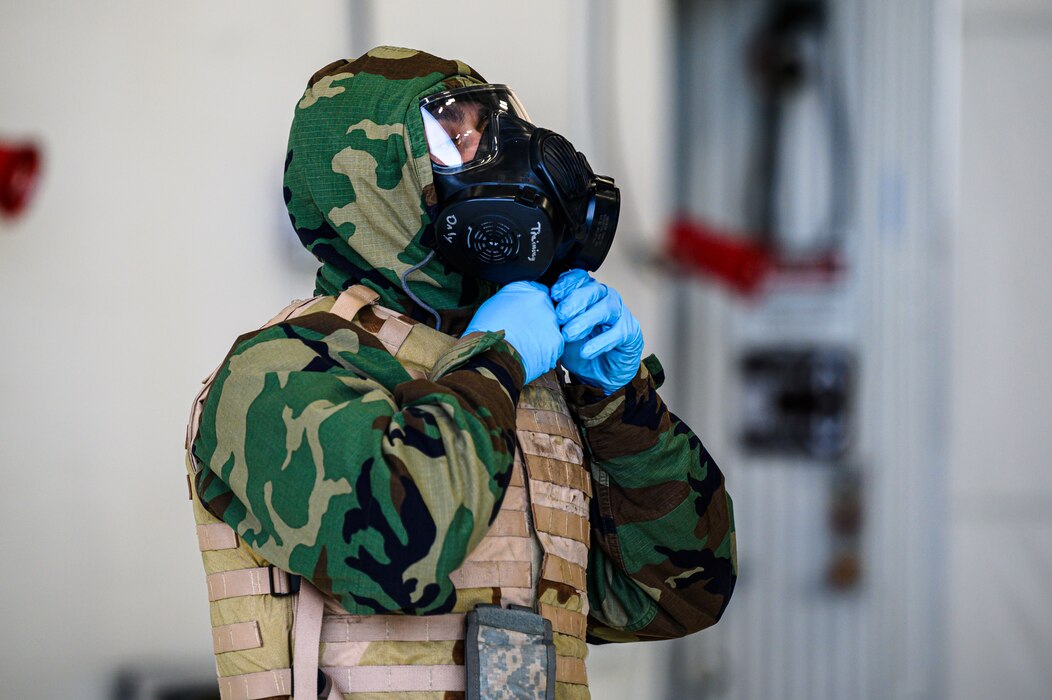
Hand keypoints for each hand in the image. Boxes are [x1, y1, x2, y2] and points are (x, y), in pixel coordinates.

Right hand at [464, 281, 563, 383]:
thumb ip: (511, 300)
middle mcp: (542, 300)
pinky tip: (530, 355)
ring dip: (542, 336)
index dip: (532, 305)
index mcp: (526, 289)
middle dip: (539, 320)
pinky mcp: (558, 341)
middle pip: (547, 309)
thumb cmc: (487, 331)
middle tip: (524, 332)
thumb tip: (515, 306)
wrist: (493, 355)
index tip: (527, 314)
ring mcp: (552, 320)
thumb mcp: (493, 304)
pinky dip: (545, 352)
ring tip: (524, 346)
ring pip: (551, 328)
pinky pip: (554, 346)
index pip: (538, 291)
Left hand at [551, 270, 643, 394]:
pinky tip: (586, 351)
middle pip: (593, 289)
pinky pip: (616, 333)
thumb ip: (554, 318)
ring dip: (585, 320)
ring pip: (605, 308)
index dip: (568, 282)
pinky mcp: (629, 333)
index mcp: (588, 293)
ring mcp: (619, 314)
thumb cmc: (580, 347)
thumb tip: (536, 309)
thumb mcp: (561, 331)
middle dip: (574, 301)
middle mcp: (605, 299)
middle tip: (560, 316)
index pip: (580, 277)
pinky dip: (599, 343)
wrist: (600, 373)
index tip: (554, 294)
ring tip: (569, 335)